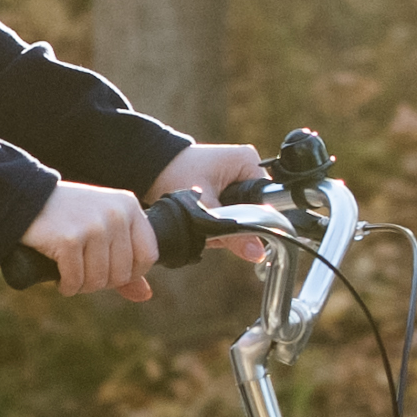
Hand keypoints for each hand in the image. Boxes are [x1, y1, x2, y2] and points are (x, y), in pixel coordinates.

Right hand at [22, 182, 161, 303]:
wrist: (26, 200)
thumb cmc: (68, 216)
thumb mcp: (103, 228)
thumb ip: (126, 259)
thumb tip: (145, 295)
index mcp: (129, 206)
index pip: (148, 256)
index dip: (129, 273)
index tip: (108, 270)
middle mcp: (116, 214)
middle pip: (122, 273)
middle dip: (101, 282)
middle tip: (83, 272)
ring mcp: (93, 226)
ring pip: (98, 280)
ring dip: (82, 286)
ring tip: (71, 274)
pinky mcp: (69, 239)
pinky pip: (75, 281)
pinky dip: (66, 286)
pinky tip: (59, 278)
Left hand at [146, 140, 272, 264]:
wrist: (149, 167)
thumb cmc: (174, 174)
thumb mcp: (204, 207)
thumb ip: (232, 233)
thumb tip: (257, 253)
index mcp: (248, 163)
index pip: (267, 201)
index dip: (254, 221)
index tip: (232, 228)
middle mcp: (247, 169)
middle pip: (254, 212)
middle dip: (231, 225)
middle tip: (206, 222)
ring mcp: (236, 180)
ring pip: (240, 217)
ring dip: (221, 226)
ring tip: (199, 219)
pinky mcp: (225, 190)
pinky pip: (229, 215)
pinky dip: (214, 222)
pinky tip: (199, 219)